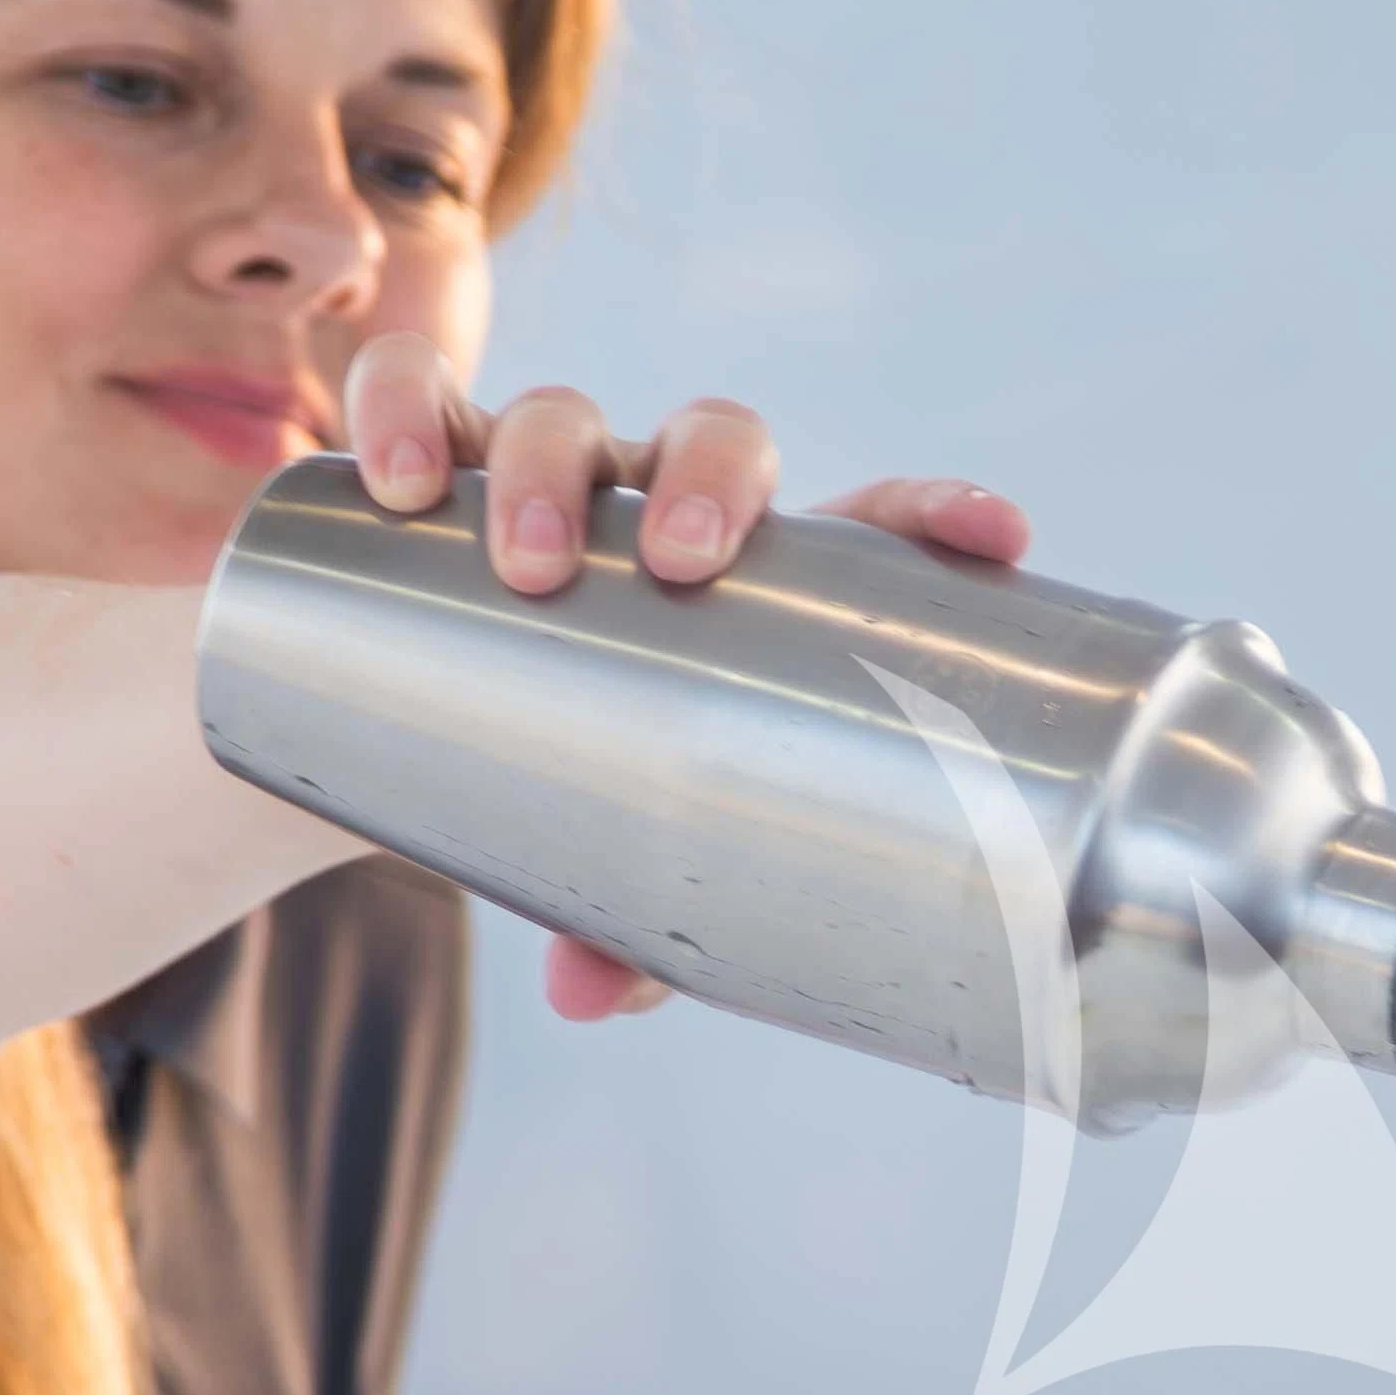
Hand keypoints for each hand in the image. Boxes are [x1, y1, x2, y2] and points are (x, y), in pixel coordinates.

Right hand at [331, 340, 1031, 1025]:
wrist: (398, 735)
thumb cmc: (563, 793)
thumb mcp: (609, 863)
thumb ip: (620, 936)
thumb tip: (584, 1000)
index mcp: (748, 587)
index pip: (864, 522)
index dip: (934, 516)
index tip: (998, 538)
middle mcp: (653, 507)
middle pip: (714, 436)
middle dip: (707, 480)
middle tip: (681, 563)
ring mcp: (542, 476)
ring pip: (566, 414)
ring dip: (554, 467)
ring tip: (530, 565)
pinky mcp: (423, 465)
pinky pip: (412, 394)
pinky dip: (403, 411)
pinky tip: (397, 480)